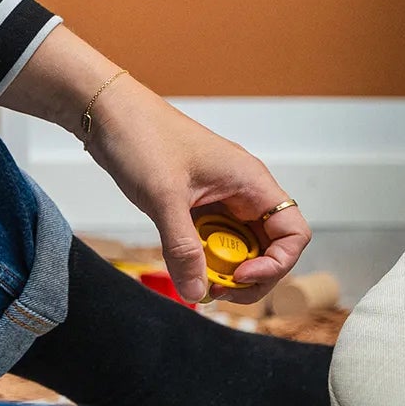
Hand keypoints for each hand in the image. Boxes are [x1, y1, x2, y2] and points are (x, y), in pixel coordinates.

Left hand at [85, 80, 308, 305]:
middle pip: (271, 247)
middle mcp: (246, 192)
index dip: (276, 264)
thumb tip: (196, 291)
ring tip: (198, 280)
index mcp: (252, 183)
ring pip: (243, 247)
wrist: (111, 114)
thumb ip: (182, 248)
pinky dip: (204, 258)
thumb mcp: (164, 198)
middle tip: (216, 289)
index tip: (239, 276)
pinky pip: (216, 240)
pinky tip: (184, 264)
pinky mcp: (202, 204)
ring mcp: (224, 199)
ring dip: (227, 270)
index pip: (294, 234)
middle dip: (251, 276)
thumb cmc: (143, 138)